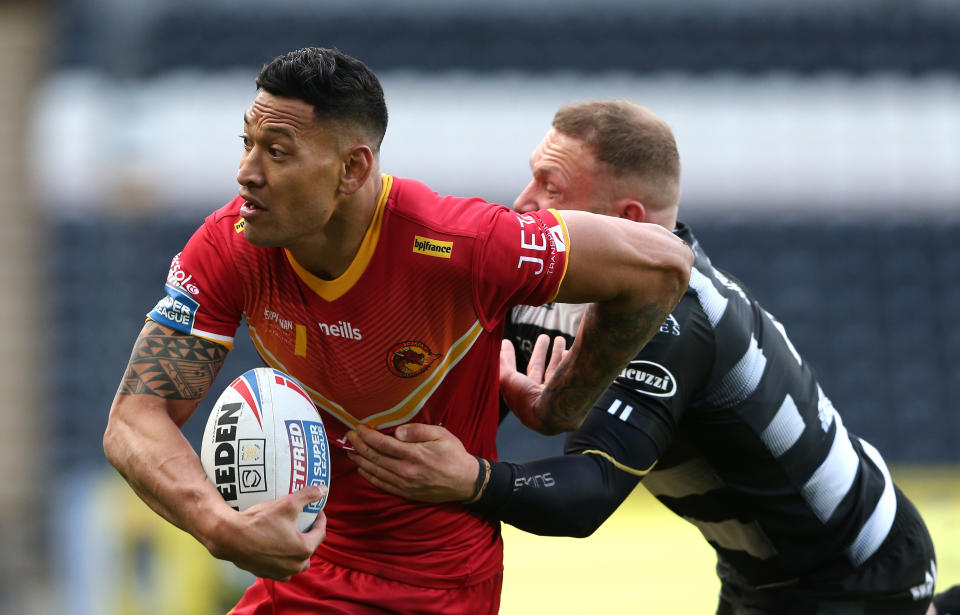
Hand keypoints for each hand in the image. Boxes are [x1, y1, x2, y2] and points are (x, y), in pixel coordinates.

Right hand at [209, 485, 327, 580]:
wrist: (231, 537)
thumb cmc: (260, 521)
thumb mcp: (287, 504)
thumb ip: (307, 495)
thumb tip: (323, 489)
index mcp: (304, 549)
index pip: (320, 532)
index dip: (320, 519)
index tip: (317, 511)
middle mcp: (295, 565)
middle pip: (310, 548)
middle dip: (310, 535)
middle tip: (305, 522)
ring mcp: (281, 572)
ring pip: (297, 562)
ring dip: (298, 550)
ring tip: (293, 536)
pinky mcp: (267, 574)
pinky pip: (282, 568)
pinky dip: (284, 560)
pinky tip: (279, 548)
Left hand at [345, 424, 478, 502]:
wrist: (465, 482)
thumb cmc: (454, 455)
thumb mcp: (441, 435)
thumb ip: (418, 431)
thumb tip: (397, 432)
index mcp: (414, 454)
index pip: (382, 444)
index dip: (367, 436)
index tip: (358, 428)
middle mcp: (406, 470)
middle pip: (375, 457)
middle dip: (359, 446)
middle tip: (349, 437)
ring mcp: (404, 484)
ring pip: (375, 472)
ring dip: (360, 461)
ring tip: (351, 451)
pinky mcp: (405, 493)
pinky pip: (382, 485)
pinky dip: (369, 477)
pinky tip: (362, 470)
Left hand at [499, 334, 566, 428]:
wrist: (554, 414)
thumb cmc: (527, 399)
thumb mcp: (507, 379)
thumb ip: (500, 365)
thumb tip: (493, 350)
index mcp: (520, 398)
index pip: (512, 374)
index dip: (509, 358)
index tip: (507, 342)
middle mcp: (537, 399)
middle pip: (538, 370)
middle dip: (540, 352)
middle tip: (544, 337)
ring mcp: (553, 397)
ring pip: (555, 371)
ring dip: (557, 354)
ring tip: (559, 338)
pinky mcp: (569, 395)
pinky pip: (568, 376)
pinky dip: (568, 362)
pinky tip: (568, 352)